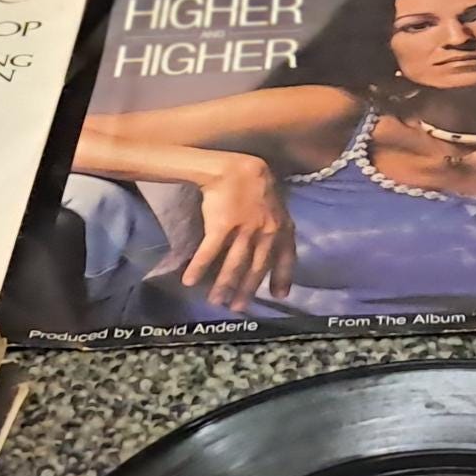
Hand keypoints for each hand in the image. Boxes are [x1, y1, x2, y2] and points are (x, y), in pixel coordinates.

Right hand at [178, 156, 295, 310]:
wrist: (234, 167)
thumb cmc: (256, 182)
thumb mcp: (277, 204)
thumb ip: (279, 224)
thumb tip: (278, 242)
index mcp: (282, 227)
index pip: (286, 257)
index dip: (282, 277)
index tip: (279, 296)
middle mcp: (266, 233)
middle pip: (257, 268)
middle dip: (248, 290)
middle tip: (239, 308)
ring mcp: (244, 231)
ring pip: (234, 265)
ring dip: (224, 286)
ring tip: (216, 301)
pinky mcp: (222, 226)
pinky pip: (210, 252)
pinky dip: (199, 268)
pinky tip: (190, 280)